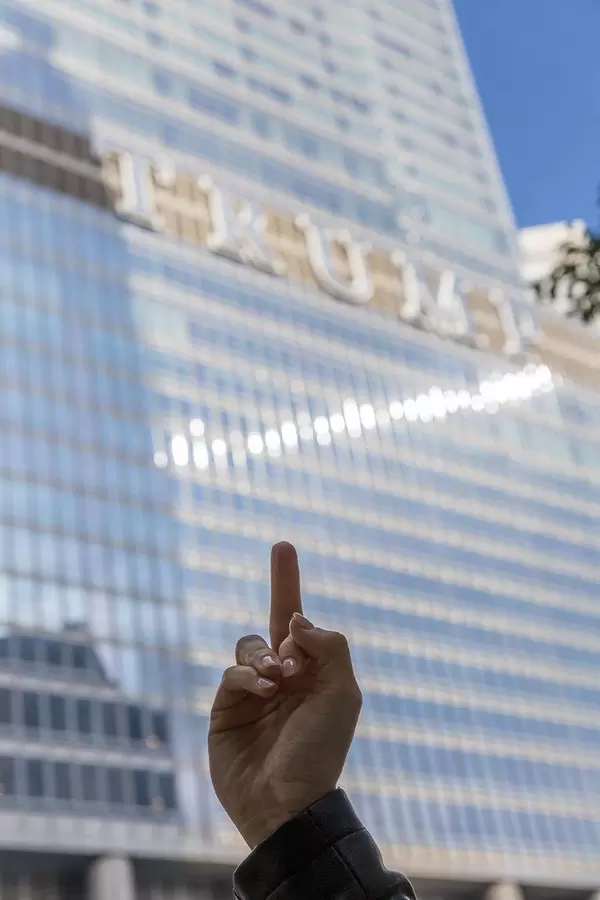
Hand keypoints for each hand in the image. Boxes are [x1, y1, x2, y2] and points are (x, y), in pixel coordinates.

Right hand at [208, 541, 361, 848]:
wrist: (288, 801)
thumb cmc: (322, 749)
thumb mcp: (342, 694)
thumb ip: (328, 646)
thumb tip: (296, 619)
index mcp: (313, 672)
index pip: (300, 621)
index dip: (289, 583)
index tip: (282, 545)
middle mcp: (282, 676)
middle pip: (273, 622)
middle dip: (280, 587)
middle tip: (287, 561)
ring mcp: (252, 693)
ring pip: (249, 645)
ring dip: (264, 654)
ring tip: (278, 678)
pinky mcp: (226, 709)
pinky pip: (231, 673)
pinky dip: (247, 675)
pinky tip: (263, 690)